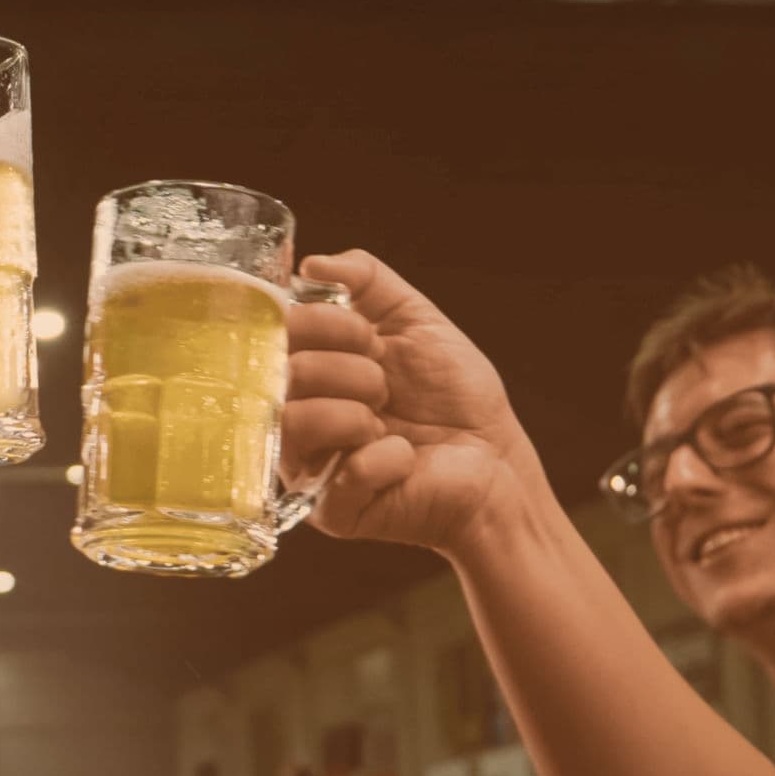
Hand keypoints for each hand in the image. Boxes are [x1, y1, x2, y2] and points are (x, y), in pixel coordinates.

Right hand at [284, 250, 535, 554]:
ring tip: (387, 420)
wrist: (496, 461)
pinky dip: (387, 459)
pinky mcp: (333, 512)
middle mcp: (299, 415)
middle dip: (351, 369)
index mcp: (311, 370)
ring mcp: (310, 466)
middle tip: (385, 386)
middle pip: (284, 373)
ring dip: (355, 412)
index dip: (323, 323)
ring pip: (293, 423)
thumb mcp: (416, 322)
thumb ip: (367, 281)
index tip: (368, 336)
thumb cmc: (456, 397)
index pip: (278, 334)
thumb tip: (311, 263)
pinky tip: (405, 459)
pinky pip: (340, 476)